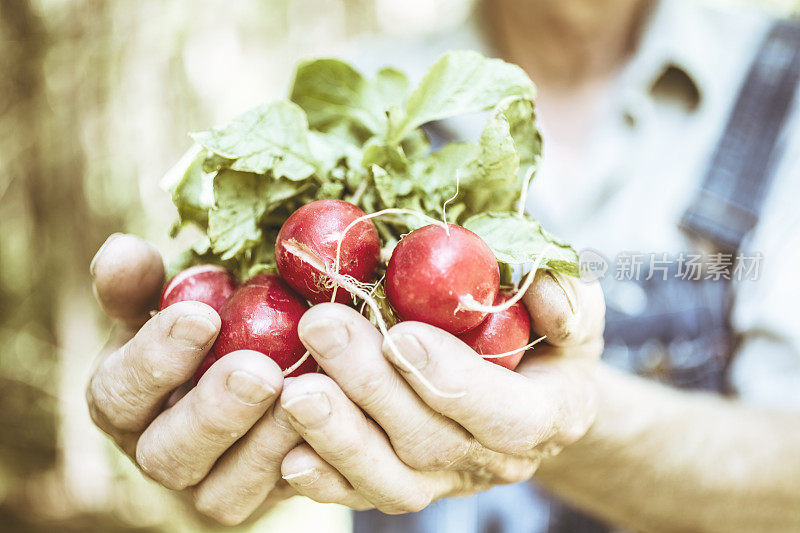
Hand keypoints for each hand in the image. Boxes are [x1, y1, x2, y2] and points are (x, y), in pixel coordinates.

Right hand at [86, 234, 300, 524]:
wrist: (249, 387)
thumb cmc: (203, 337)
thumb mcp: (169, 306)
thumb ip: (141, 284)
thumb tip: (121, 250)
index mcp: (122, 403)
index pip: (119, 392)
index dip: (155, 358)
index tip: (202, 317)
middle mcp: (157, 454)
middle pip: (169, 453)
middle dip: (215, 411)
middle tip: (260, 371)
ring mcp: (208, 489)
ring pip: (225, 490)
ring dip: (267, 442)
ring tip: (305, 393)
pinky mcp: (258, 501)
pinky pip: (282, 495)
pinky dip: (310, 463)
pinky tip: (338, 422)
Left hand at [276, 271, 603, 512]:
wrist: (529, 392)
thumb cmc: (548, 338)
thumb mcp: (574, 309)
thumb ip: (566, 300)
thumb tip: (537, 284)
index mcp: (546, 417)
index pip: (504, 413)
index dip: (452, 379)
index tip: (400, 334)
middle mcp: (495, 460)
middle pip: (429, 439)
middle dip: (371, 385)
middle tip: (319, 326)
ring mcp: (446, 481)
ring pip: (390, 477)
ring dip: (338, 436)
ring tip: (293, 390)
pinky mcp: (404, 484)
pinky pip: (363, 493)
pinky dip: (324, 479)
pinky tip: (287, 452)